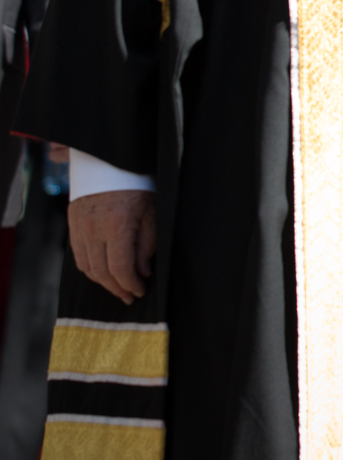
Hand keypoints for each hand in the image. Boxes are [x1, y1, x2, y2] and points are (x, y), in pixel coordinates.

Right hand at [68, 190, 154, 304]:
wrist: (111, 163)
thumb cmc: (138, 186)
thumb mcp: (152, 213)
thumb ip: (147, 245)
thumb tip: (143, 273)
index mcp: (116, 226)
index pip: (119, 267)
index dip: (130, 284)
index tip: (140, 292)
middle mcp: (93, 230)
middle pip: (101, 272)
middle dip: (117, 288)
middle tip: (131, 296)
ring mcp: (79, 228)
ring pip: (86, 267)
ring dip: (103, 282)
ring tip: (119, 288)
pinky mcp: (73, 225)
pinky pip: (78, 256)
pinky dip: (90, 269)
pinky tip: (103, 273)